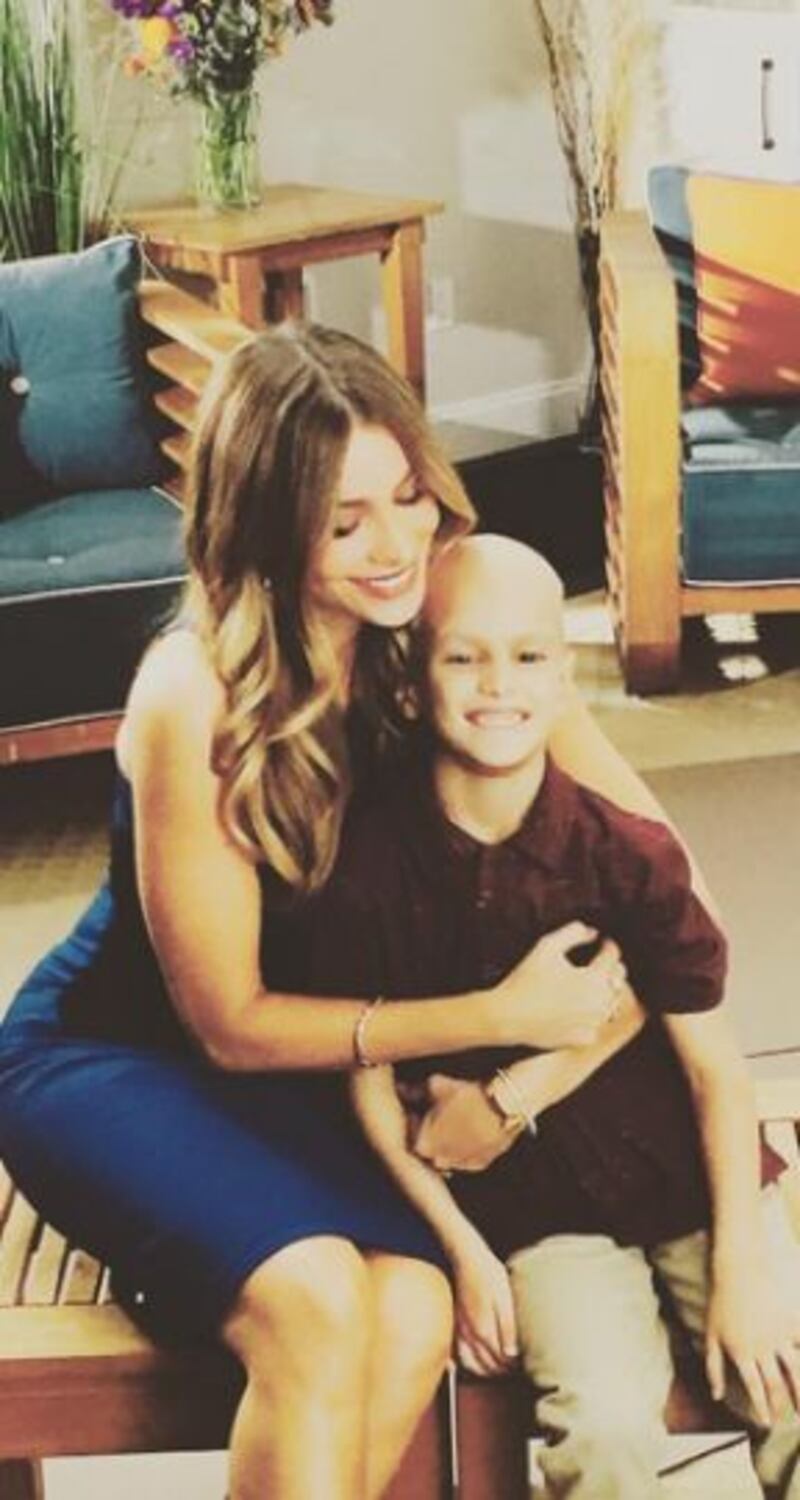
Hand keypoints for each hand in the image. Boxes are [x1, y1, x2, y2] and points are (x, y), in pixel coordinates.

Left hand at [412, 1074, 519, 1172]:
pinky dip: (465, 1146)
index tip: (419, 1106)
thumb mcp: (434, 1086)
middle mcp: (438, 1161)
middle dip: (429, 1131)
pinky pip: (466, 1157)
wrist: (503, 1107)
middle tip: (438, 1112)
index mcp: (422, 1145)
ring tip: (456, 1119)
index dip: (414, 1117)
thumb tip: (400, 1089)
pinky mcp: (480, 1164)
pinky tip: (470, 1128)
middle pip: (427, 1146)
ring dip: (447, 1140)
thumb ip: (413, 1091)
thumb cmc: (465, 1096)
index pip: (409, 1133)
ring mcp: (460, 1166)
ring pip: (447, 1153)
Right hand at [452, 1239, 519, 1376]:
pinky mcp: (455, 1324)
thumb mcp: (505, 1298)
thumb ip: (508, 1327)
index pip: (500, 1361)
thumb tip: (512, 1354)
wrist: (466, 1258)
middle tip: (514, 1370)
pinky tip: (469, 1365)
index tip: (522, 1365)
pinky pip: (455, 1353)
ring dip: (483, 1371)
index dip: (512, 1367)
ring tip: (497, 1369)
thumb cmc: (488, 1275)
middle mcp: (469, 1335)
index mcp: (484, 1330)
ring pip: (469, 1364)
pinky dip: (462, 1364)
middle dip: (500, 1371)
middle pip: (486, 1366)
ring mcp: (460, 1330)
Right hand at [491, 922, 626, 1048]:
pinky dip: (591, 1014)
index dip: (608, 945)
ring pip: (610, 1002)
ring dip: (603, 991)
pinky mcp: (584, 1038)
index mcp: (595, 978)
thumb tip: (592, 932)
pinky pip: (597, 1022)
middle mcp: (600, 1003)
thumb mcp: (547, 946)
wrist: (507, 1016)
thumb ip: (573, 932)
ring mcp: (594, 1023)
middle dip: (611, 967)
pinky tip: (578, 1007)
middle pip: (618, 979)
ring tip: (587, 983)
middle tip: (598, 961)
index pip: (613, 956)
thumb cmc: (526, 979)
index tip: (603, 942)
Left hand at [706, 1265, 799, 1425]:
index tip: (765, 1422)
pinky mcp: (794, 1321)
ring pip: (795, 1372)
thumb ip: (713, 1367)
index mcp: (741, 1351)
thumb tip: (716, 1396)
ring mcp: (780, 1334)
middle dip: (782, 1406)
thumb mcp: (711, 1331)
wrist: (742, 1264)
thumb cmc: (723, 1298)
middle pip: (776, 1384)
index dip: (761, 1408)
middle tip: (787, 1420)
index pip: (754, 1388)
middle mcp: (762, 1347)